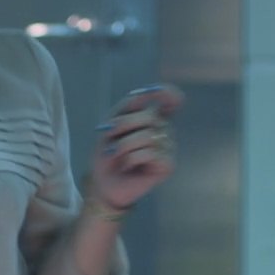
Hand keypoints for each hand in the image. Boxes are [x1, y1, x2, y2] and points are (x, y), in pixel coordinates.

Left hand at [87, 83, 183, 211]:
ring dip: (123, 146)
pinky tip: (126, 167)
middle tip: (109, 140)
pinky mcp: (168, 165)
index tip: (155, 92)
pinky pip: (148, 153)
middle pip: (149, 116)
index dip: (167, 92)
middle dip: (122, 126)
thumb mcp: (111, 124)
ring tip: (116, 156)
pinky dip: (129, 160)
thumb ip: (129, 105)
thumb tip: (147, 90)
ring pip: (147, 136)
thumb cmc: (108, 154)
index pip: (171, 98)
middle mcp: (165, 130)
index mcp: (154, 117)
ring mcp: (169, 147)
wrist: (103, 184)